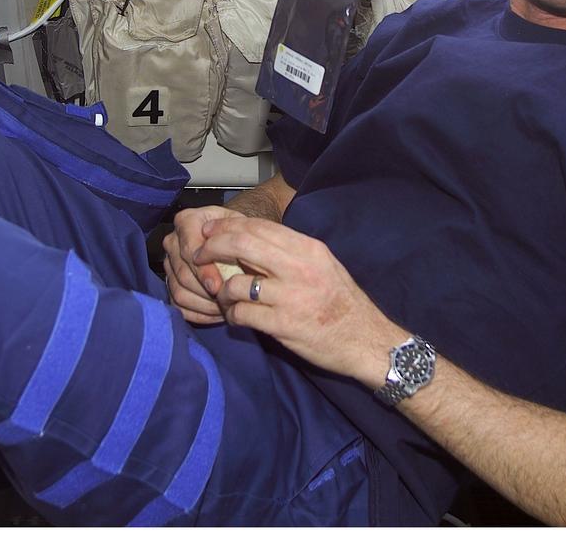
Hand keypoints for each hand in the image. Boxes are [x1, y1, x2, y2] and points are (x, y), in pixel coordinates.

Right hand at [162, 206, 246, 324]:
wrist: (234, 240)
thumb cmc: (240, 234)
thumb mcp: (242, 229)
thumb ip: (236, 241)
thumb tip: (231, 262)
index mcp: (187, 221)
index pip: (190, 249)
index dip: (203, 270)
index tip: (218, 286)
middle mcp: (173, 241)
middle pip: (183, 273)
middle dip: (205, 291)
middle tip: (226, 302)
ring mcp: (169, 264)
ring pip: (179, 291)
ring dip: (204, 305)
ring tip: (226, 308)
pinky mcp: (170, 284)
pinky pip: (178, 305)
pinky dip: (198, 313)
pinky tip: (217, 314)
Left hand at [195, 217, 403, 384]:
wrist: (366, 340)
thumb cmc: (342, 302)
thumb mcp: (323, 265)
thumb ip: (290, 252)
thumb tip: (251, 241)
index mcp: (308, 249)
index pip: (259, 226)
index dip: (228, 226)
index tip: (210, 232)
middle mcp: (299, 267)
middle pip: (242, 244)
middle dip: (212, 248)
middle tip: (199, 256)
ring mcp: (291, 297)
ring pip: (236, 283)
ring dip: (221, 291)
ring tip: (223, 297)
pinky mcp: (284, 325)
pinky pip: (242, 314)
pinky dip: (232, 315)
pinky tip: (236, 317)